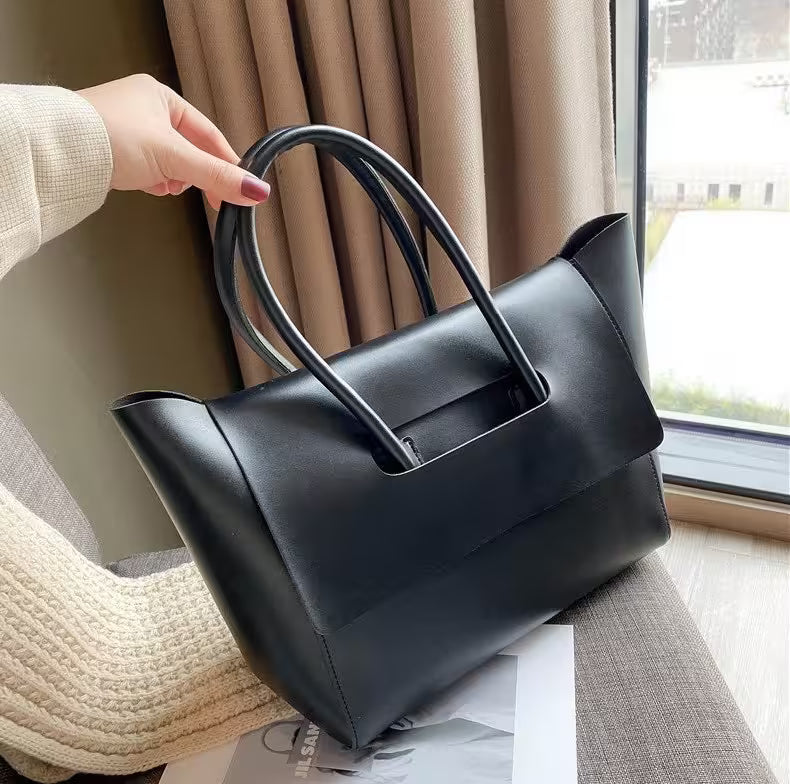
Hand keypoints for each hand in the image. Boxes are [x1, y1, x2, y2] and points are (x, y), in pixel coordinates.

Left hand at [78, 74, 268, 208]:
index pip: (209, 134)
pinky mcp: (114, 150)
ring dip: (171, 179)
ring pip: (168, 162)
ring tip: (162, 185)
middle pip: (189, 151)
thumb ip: (217, 175)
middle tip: (202, 193)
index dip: (226, 164)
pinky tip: (147, 186)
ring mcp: (127, 130)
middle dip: (193, 174)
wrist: (61, 151)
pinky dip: (152, 181)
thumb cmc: (110, 137)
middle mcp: (144, 109)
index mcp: (162, 96)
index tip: (238, 188)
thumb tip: (256, 190)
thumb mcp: (175, 157)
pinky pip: (147, 169)